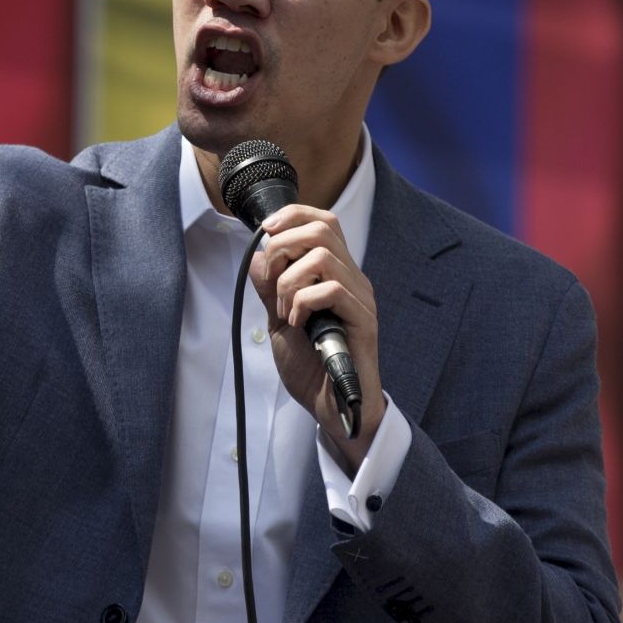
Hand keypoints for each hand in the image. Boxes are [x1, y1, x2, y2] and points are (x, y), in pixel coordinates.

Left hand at [249, 204, 384, 470]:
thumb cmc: (311, 367)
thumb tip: (258, 256)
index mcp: (335, 274)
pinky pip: (331, 289)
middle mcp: (352, 279)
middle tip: (271, 275)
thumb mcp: (278, 322)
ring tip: (285, 310)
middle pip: (325, 227)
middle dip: (285, 243)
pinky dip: (303, 302)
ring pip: (323, 257)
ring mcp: (359, 298)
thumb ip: (269, 290)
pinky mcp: (363, 320)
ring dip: (290, 281)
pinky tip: (297, 324)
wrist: (330, 407)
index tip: (267, 230)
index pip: (323, 221)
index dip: (294, 215)